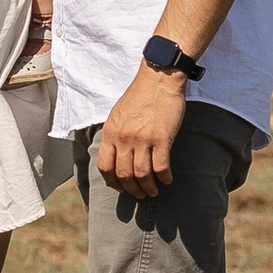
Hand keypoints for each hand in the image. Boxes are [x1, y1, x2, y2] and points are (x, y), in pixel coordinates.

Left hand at [97, 61, 189, 199]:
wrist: (158, 77)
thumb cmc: (140, 94)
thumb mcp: (118, 113)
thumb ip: (115, 134)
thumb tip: (115, 154)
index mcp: (111, 132)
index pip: (105, 167)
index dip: (112, 182)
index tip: (121, 187)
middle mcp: (124, 138)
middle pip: (124, 175)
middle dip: (131, 190)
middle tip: (139, 195)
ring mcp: (142, 138)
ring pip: (142, 175)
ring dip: (148, 188)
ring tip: (154, 191)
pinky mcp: (162, 138)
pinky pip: (161, 166)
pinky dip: (164, 177)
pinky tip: (167, 179)